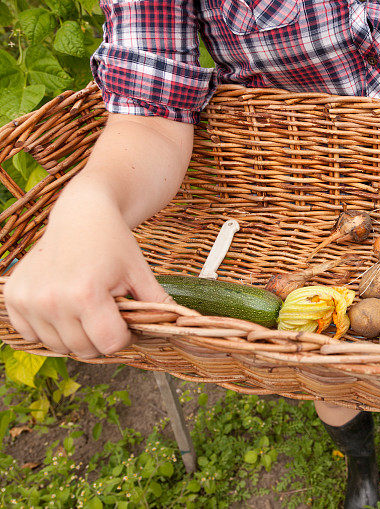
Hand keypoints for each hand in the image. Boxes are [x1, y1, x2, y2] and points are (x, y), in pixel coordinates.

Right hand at [4, 190, 171, 357]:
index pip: (109, 344)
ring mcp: (28, 300)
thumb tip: (179, 328)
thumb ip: (158, 304)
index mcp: (85, 293)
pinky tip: (64, 307)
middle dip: (102, 337)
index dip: (125, 336)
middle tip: (109, 312)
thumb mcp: (140, 273)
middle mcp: (51, 300)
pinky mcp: (13, 298)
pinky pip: (33, 335)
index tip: (128, 320)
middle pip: (84, 350)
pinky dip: (51, 329)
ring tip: (87, 306)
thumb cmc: (113, 243)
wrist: (81, 215)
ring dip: (77, 334)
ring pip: (59, 346)